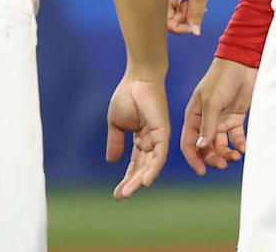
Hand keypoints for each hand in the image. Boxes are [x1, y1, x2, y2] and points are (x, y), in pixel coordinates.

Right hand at [105, 73, 169, 198]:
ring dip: (140, 180)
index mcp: (140, 139)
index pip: (134, 164)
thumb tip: (111, 161)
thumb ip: (115, 142)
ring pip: (151, 166)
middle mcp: (151, 142)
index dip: (126, 178)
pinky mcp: (163, 133)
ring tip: (129, 192)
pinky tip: (144, 181)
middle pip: (142, 168)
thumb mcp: (116, 124)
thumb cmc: (127, 96)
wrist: (137, 79)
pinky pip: (159, 155)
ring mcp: (158, 139)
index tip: (117, 193)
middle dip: (132, 183)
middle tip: (121, 196)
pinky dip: (153, 169)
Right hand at [167, 0, 216, 35]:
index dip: (180, 28)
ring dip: (186, 11)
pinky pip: (175, 2)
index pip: (166, 22)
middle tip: (197, 9)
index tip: (194, 25)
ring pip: (173, 10)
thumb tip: (194, 32)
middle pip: (169, 17)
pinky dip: (185, 4)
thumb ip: (196, 15)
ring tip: (198, 2)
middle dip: (184, 18)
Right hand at [181, 57, 254, 175]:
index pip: (189, 142)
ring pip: (221, 144)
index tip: (202, 171)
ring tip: (236, 156)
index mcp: (194, 115)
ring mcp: (221, 120)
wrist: (243, 65)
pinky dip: (239, 145)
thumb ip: (207, 126)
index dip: (193, 158)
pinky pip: (236, 137)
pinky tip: (244, 148)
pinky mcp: (236, 118)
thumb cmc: (221, 79)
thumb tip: (201, 147)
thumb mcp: (212, 102)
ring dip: (226, 153)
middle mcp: (205, 120)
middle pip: (206, 147)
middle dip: (213, 158)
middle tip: (223, 164)